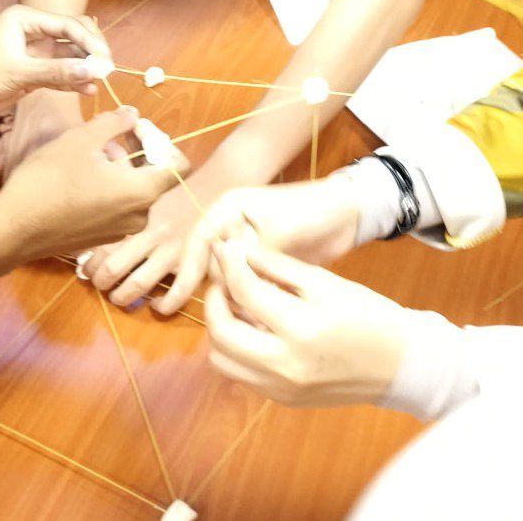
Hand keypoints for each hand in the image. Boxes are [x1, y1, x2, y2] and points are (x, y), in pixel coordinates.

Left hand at [0, 5, 111, 125]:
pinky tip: (86, 89)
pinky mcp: (30, 71)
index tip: (106, 60)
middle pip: (72, 35)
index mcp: (25, 19)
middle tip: (107, 69)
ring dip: (83, 67)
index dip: (90, 41)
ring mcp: (32, 52)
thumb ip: (57, 71)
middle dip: (90, 51)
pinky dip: (72, 79)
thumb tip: (94, 71)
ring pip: (67, 55)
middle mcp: (31, 31)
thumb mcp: (18, 73)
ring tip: (99, 81)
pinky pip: (58, 71)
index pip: (67, 25)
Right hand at [0, 107, 188, 266]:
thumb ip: (115, 123)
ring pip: (132, 191)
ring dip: (118, 168)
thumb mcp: (82, 139)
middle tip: (106, 137)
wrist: (12, 229)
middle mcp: (139, 216)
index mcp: (142, 192)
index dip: (161, 142)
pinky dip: (107, 188)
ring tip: (88, 154)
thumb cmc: (49, 180)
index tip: (136, 130)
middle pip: (152, 176)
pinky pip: (116, 207)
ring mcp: (120, 231)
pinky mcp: (102, 238)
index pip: (179, 165)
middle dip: (135, 152)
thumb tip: (133, 114)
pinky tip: (79, 177)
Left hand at [84, 168, 216, 309]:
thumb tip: (98, 226)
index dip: (90, 263)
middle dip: (101, 282)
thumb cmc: (179, 190)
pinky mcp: (195, 261)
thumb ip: (125, 208)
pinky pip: (179, 292)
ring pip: (139, 283)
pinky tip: (157, 306)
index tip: (86, 268)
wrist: (216, 187)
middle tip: (99, 285)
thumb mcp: (147, 193)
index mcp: (138, 216)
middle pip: (114, 267)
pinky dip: (166, 304)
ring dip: (123, 296)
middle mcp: (151, 234)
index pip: (103, 245)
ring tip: (118, 298)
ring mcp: (174, 249)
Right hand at [145, 176, 359, 316]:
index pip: (198, 239)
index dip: (186, 268)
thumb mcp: (283, 227)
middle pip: (208, 261)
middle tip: (213, 315)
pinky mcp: (262, 261)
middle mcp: (231, 225)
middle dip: (207, 287)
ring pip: (226, 276)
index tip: (179, 295)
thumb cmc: (314, 209)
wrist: (348, 212)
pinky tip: (251, 318)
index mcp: (229, 207)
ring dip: (229, 297)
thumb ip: (255, 248)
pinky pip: (246, 284)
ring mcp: (246, 244)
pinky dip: (247, 299)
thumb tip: (227, 268)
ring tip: (235, 320)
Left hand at [206, 240, 409, 406]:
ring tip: (235, 305)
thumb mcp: (325, 281)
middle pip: (220, 331)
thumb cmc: (367, 315)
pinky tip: (251, 327)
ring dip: (219, 328)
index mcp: (302, 328)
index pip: (244, 292)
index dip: (228, 265)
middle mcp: (287, 365)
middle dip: (213, 299)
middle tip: (224, 280)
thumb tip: (237, 250)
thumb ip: (277, 265)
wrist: (401, 364)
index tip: (223, 248)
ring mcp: (283, 388)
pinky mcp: (283, 400)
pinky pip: (240, 374)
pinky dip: (235, 349)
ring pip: (221, 359)